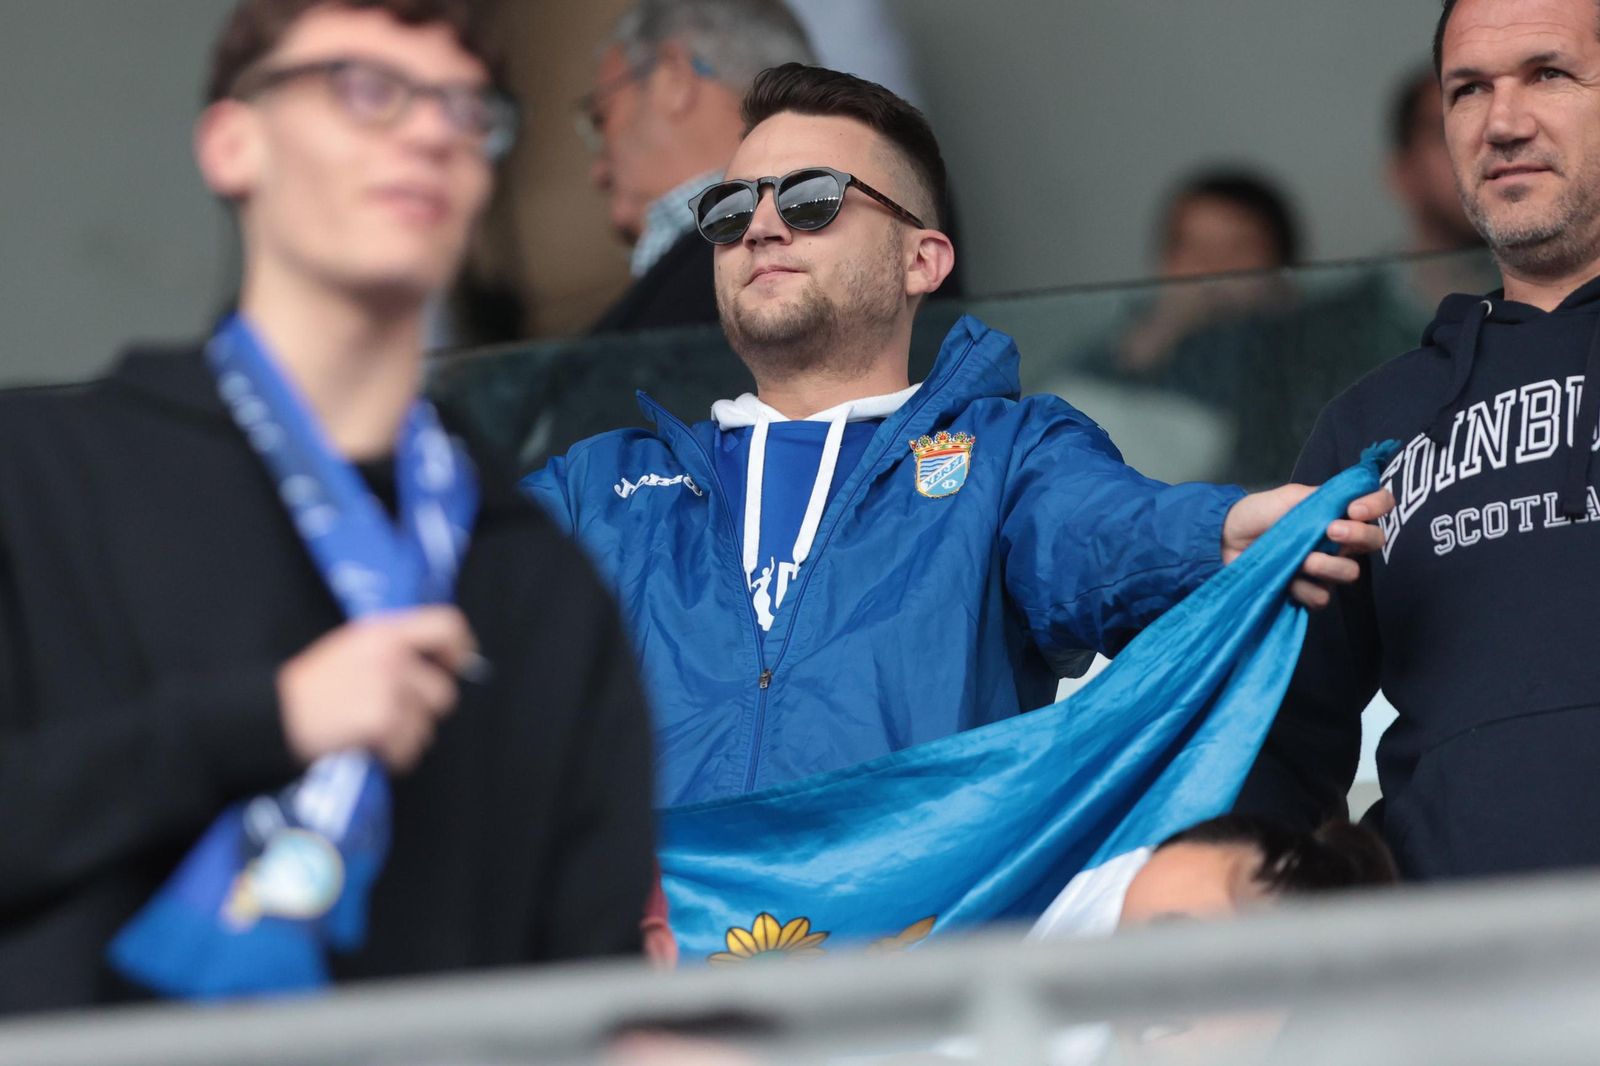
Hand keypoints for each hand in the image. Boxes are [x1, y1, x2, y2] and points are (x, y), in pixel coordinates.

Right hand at [277, 606, 478, 772]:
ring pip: (426, 726)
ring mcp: (388, 688)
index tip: (455, 666)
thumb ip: (395, 649)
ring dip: (405, 737)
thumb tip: (440, 663)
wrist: (273, 714)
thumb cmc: (311, 686)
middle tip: (394, 716)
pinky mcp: (382, 720)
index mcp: (384, 631)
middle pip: (443, 691)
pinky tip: (367, 746)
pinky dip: (392, 757)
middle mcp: (392, 656)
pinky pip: (408, 749)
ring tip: (372, 731)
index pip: (447, 625)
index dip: (460, 648)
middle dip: (423, 712)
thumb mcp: (352, 648)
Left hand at [1221, 485, 1394, 608]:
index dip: (1377, 506)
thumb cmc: (1259, 514)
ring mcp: (1325, 568)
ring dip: (1326, 565)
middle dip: (1357, 536)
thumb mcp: (1292, 496)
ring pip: (1350, 573)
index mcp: (1339, 512)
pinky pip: (1322, 596)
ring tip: (1302, 559)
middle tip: (1331, 531)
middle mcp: (1340, 541)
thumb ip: (1325, 496)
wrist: (1226, 538)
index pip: (1379, 505)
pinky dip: (1304, 588)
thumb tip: (1353, 499)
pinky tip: (1288, 579)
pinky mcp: (1308, 592)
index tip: (1355, 509)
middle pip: (1374, 541)